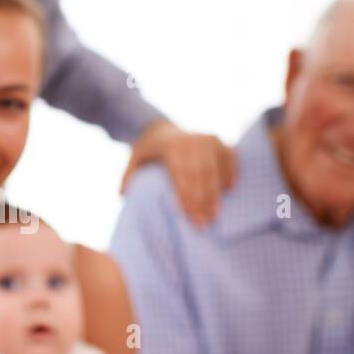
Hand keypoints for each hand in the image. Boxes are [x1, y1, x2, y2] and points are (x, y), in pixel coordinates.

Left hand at [120, 120, 235, 225]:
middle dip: (202, 201)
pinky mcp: (218, 139)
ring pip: (214, 169)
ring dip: (215, 193)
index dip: (185, 197)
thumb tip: (122, 195)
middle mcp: (191, 141)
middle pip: (199, 175)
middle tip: (203, 224)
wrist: (161, 129)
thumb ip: (127, 175)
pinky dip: (230, 172)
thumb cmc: (148, 151)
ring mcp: (206, 138)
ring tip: (215, 215)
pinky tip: (229, 190)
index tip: (188, 217)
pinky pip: (229, 156)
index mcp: (171, 147)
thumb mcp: (134, 158)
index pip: (180, 175)